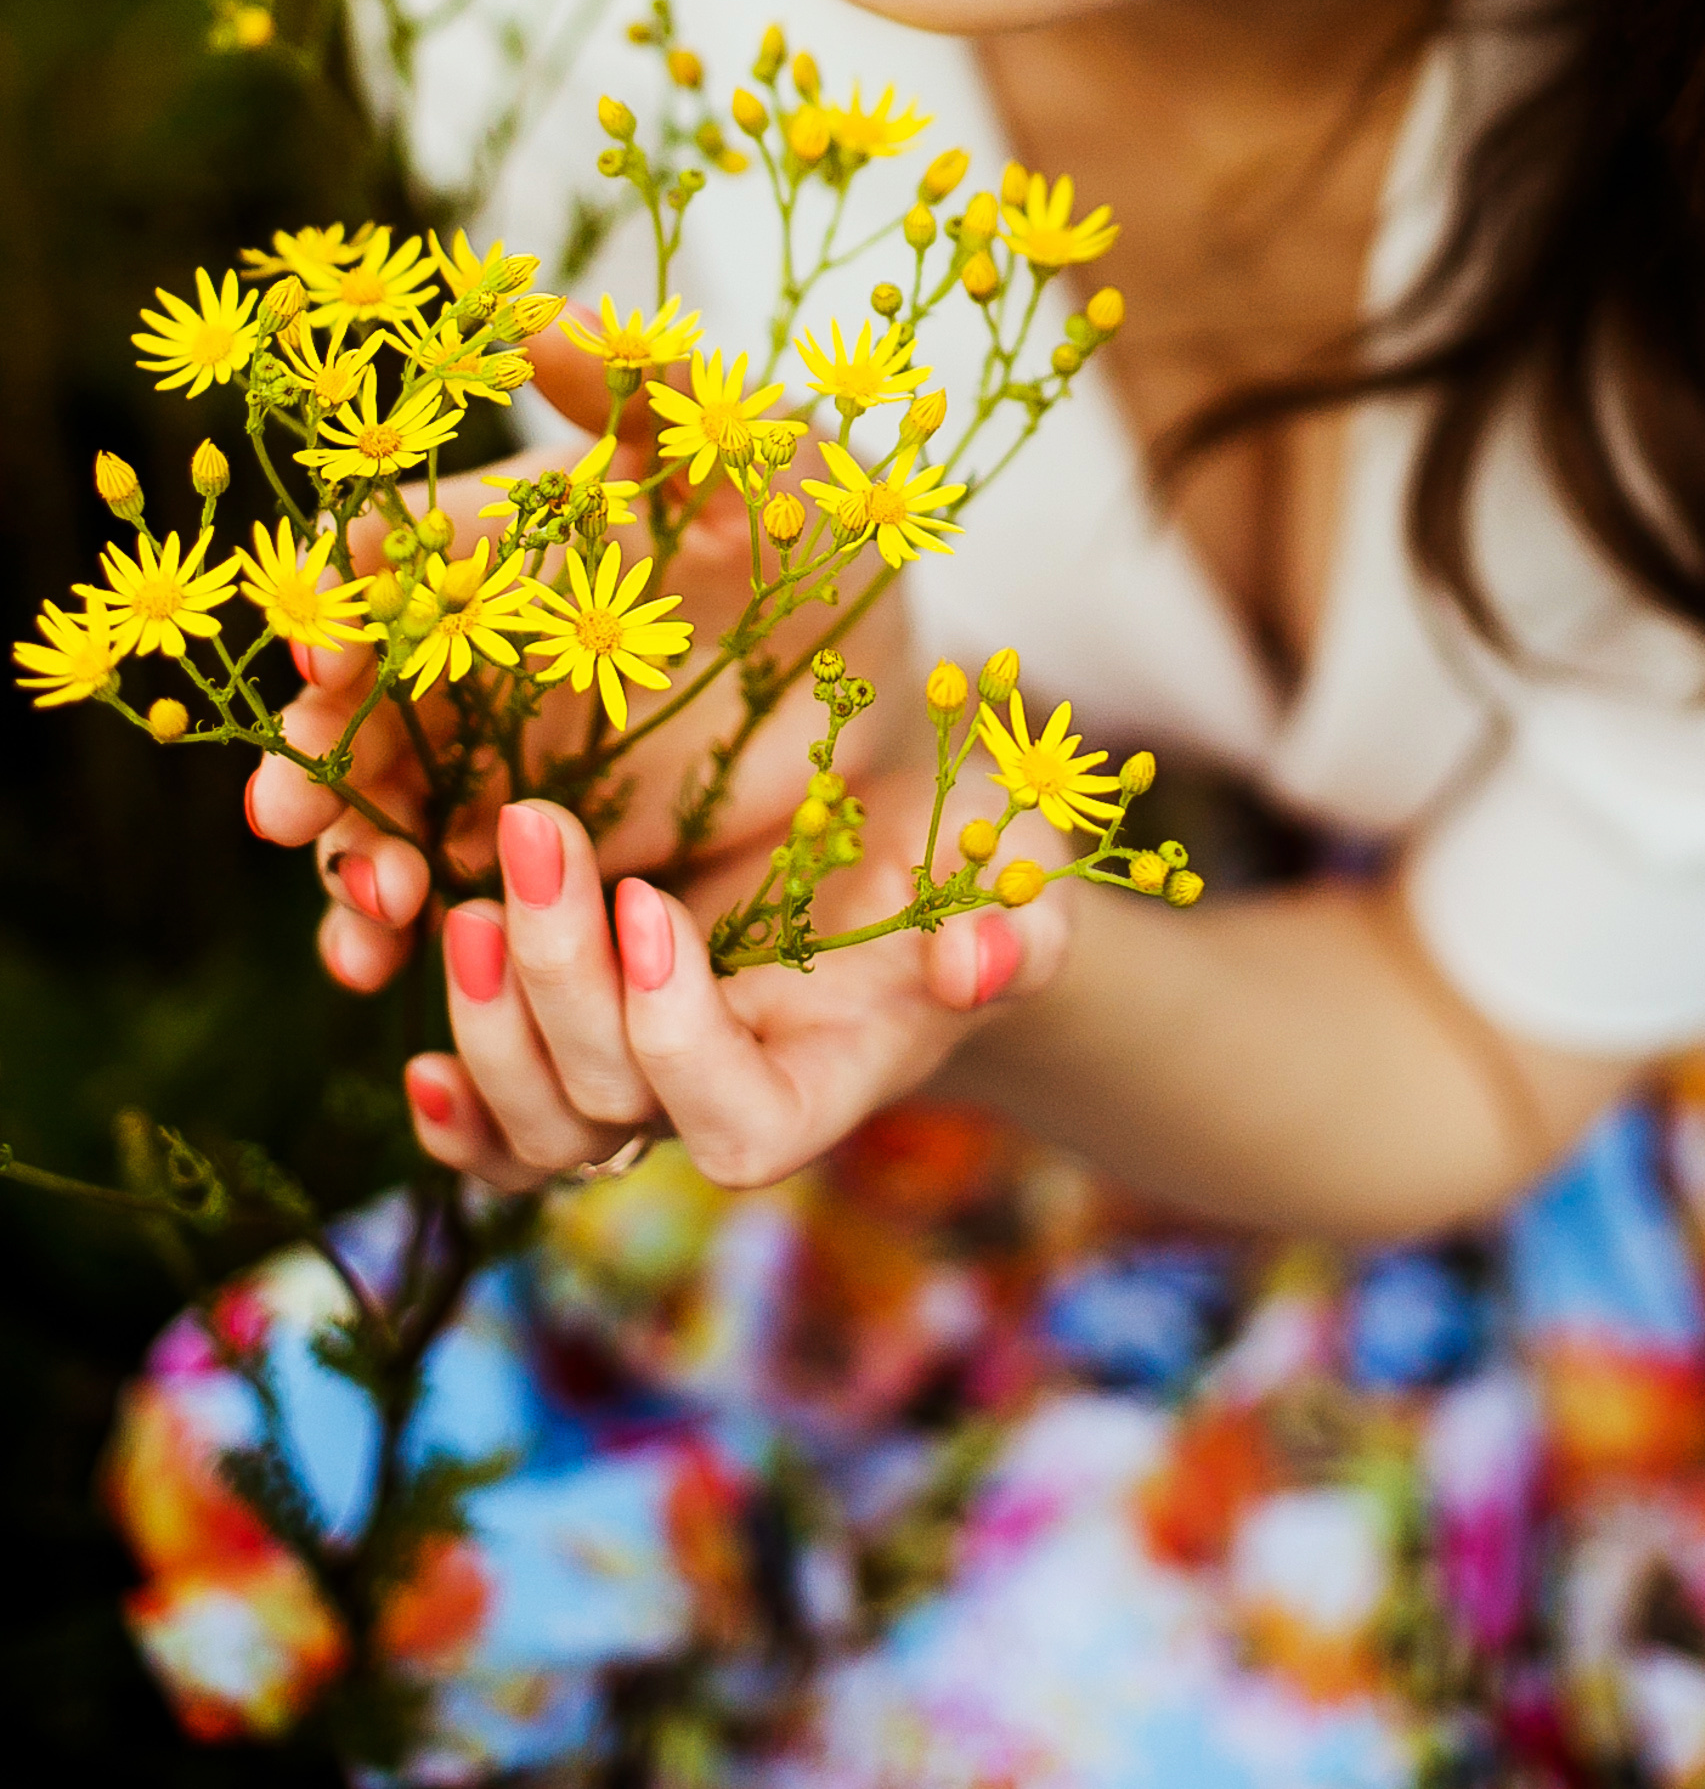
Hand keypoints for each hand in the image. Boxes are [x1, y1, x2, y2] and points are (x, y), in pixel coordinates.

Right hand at [242, 319, 879, 988]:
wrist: (886, 684)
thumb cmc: (816, 540)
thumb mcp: (750, 454)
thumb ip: (649, 392)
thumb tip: (546, 307)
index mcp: (499, 546)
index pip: (380, 562)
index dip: (334, 596)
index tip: (323, 638)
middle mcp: (467, 655)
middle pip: (345, 701)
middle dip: (303, 748)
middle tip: (286, 803)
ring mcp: (486, 760)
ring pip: (366, 809)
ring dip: (341, 853)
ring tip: (373, 899)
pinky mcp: (523, 854)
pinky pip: (426, 894)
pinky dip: (385, 927)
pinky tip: (385, 958)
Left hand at [403, 769, 1073, 1191]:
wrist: (891, 855)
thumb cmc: (963, 865)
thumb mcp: (1015, 876)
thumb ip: (1018, 926)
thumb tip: (979, 962)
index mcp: (825, 1087)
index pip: (735, 1127)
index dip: (677, 1041)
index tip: (651, 904)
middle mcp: (717, 1108)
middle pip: (607, 1109)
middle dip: (557, 981)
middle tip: (536, 840)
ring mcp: (640, 1094)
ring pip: (535, 1127)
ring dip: (486, 1019)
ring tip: (464, 901)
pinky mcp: (581, 1056)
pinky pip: (497, 1134)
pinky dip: (451, 1105)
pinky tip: (416, 1021)